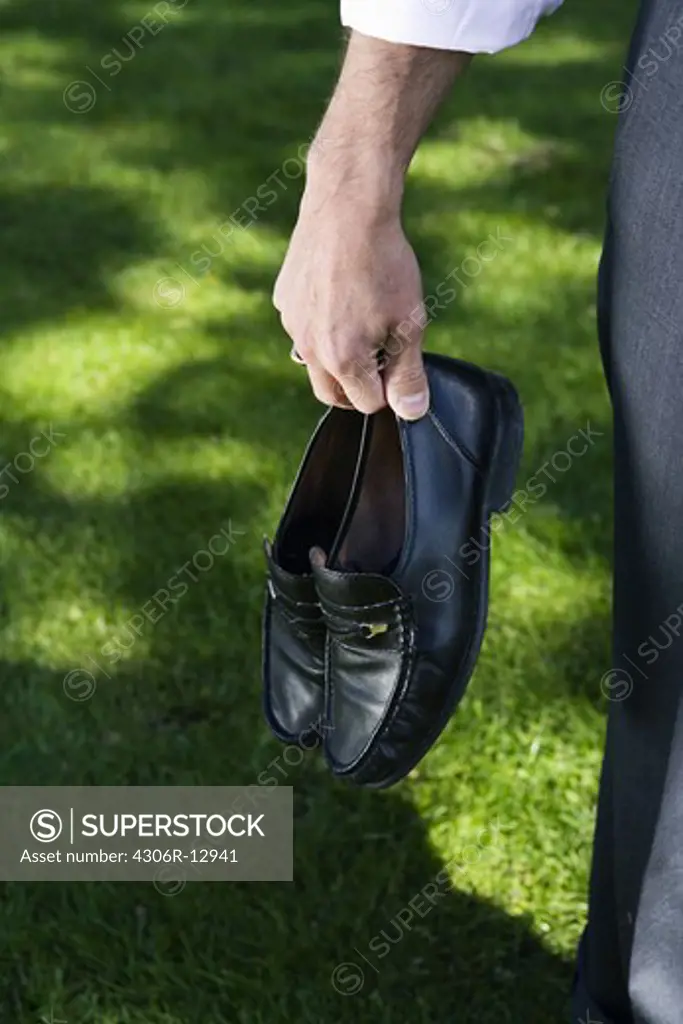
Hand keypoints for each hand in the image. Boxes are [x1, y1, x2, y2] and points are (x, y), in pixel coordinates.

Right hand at [273, 185, 429, 420]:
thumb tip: (412, 412)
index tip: (399, 359)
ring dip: (337, 355)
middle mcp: (308, 349)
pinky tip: (340, 292)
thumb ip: (408, 374)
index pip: (367, 404)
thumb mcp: (409, 322)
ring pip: (314, 361)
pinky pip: (302, 327)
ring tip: (362, 316)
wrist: (348, 206)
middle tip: (381, 356)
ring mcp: (291, 324)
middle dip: (357, 386)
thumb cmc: (384, 263)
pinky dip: (320, 324)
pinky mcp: (283, 299)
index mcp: (342, 359)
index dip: (388, 388)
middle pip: (331, 394)